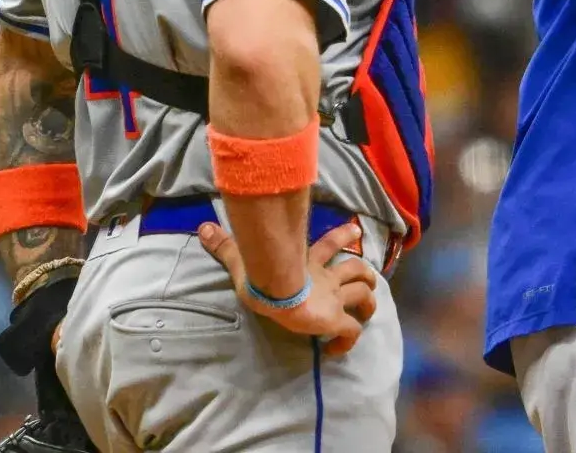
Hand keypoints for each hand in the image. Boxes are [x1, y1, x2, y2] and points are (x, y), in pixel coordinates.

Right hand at [198, 221, 380, 356]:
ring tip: (368, 310)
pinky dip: (349, 339)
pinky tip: (338, 348)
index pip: (330, 244)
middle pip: (356, 269)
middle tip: (370, 278)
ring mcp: (333, 299)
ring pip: (363, 295)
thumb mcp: (243, 260)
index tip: (356, 231)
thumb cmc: (261, 276)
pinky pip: (351, 332)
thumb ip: (227, 247)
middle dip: (365, 274)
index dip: (344, 236)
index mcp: (308, 263)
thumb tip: (204, 227)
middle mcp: (326, 279)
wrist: (277, 290)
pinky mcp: (335, 320)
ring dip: (369, 302)